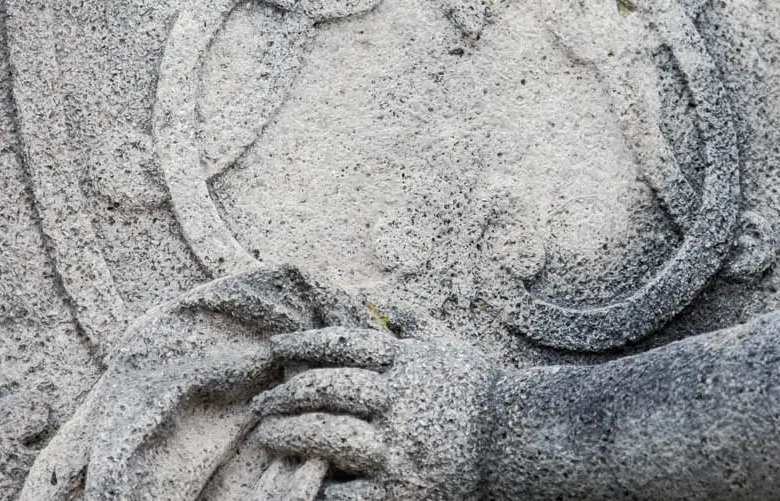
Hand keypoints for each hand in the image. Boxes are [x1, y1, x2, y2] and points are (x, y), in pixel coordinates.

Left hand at [251, 311, 494, 500]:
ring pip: (329, 436)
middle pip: (328, 388)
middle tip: (261, 402)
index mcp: (409, 363)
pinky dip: (321, 485)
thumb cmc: (479, 390)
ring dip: (291, 434)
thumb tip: (380, 298)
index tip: (276, 347)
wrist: (517, 440)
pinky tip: (302, 477)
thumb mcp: (449, 346)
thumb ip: (414, 321)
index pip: (345, 344)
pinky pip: (347, 491)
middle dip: (287, 393)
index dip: (305, 342)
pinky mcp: (401, 490)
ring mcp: (400, 447)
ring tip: (269, 435)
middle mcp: (402, 401)